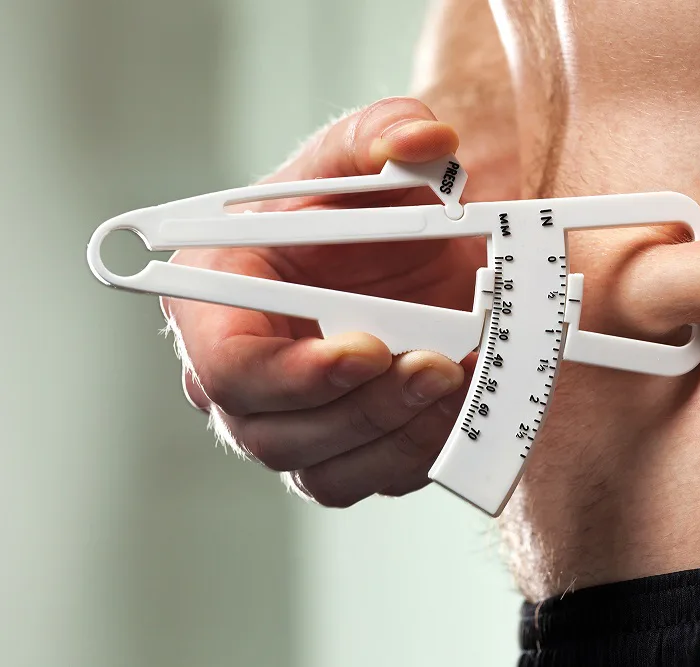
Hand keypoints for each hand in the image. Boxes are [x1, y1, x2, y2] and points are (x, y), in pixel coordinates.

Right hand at [162, 97, 487, 506]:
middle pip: (275, 433)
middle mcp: (238, 377)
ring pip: (325, 472)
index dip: (292, 373)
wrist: (406, 258)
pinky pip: (370, 480)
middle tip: (439, 365)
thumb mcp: (364, 155)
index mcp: (214, 301)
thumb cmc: (359, 208)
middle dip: (364, 406)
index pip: (226, 365)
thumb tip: (422, 140)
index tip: (368, 350)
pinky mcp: (340, 453)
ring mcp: (287, 424)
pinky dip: (420, 452)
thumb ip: (381, 135)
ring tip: (461, 379)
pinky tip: (462, 404)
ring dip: (398, 435)